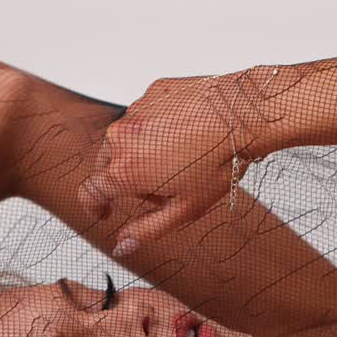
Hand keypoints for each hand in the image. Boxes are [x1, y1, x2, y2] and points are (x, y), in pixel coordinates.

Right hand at [77, 73, 252, 252]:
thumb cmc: (219, 163)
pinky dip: (158, 128)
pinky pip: (146, 115)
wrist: (245, 116)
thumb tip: (122, 245)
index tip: (105, 212)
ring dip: (143, 152)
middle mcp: (120, 137)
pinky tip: (187, 134)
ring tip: (182, 159)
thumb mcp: (185, 209)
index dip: (95, 206)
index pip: (90, 192)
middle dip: (127, 181)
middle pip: (108, 166)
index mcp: (123, 171)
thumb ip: (147, 230)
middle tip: (163, 189)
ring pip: (127, 139)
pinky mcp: (153, 91)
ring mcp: (136, 110)